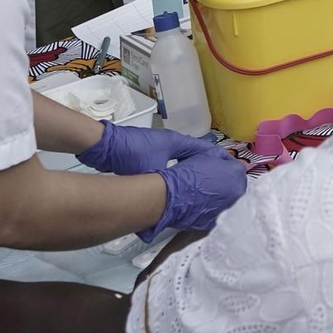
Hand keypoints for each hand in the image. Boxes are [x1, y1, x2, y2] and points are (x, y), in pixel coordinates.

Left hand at [78, 120, 221, 175]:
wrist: (104, 147)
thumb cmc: (130, 155)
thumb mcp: (154, 169)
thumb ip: (170, 179)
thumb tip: (183, 192)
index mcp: (176, 141)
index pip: (202, 148)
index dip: (215, 158)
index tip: (227, 167)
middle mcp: (171, 141)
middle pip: (195, 152)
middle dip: (206, 163)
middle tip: (218, 177)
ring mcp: (160, 146)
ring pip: (183, 156)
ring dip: (193, 166)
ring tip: (202, 180)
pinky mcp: (149, 153)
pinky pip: (172, 161)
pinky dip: (180, 169)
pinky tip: (179, 181)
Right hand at [145, 142, 248, 240]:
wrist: (170, 196)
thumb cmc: (187, 174)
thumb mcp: (207, 152)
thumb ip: (221, 155)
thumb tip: (224, 159)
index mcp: (237, 174)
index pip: (236, 166)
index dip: (225, 164)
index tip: (216, 165)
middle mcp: (236, 193)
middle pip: (234, 184)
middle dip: (225, 181)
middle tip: (209, 178)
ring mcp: (226, 209)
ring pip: (226, 199)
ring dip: (218, 195)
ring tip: (202, 192)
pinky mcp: (213, 222)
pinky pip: (214, 212)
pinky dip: (209, 208)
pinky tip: (197, 203)